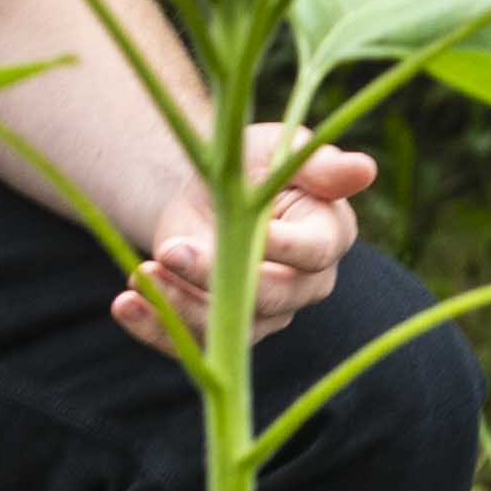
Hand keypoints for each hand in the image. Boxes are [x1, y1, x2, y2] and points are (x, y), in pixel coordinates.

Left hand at [114, 131, 380, 352]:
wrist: (207, 188)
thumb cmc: (254, 159)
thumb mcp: (279, 147)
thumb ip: (317, 163)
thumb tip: (364, 169)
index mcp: (330, 234)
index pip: (313, 251)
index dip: (281, 246)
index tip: (249, 230)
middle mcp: (305, 285)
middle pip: (268, 296)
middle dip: (216, 276)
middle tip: (170, 250)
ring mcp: (266, 314)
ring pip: (229, 328)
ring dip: (179, 306)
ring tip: (140, 276)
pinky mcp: (224, 331)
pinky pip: (193, 344)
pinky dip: (156, 328)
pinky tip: (126, 303)